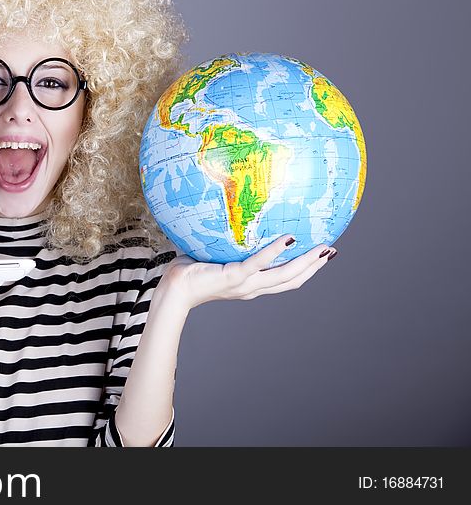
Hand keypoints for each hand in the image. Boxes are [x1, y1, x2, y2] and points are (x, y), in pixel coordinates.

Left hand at [160, 235, 336, 311]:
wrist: (173, 290)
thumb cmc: (188, 272)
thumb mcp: (213, 255)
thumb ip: (225, 241)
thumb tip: (227, 214)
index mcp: (250, 283)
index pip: (284, 279)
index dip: (305, 270)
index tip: (321, 257)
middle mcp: (251, 287)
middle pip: (292, 280)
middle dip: (314, 267)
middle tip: (332, 252)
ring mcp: (244, 284)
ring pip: (283, 276)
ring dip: (305, 263)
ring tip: (322, 248)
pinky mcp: (233, 277)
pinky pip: (258, 263)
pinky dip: (275, 252)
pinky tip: (289, 238)